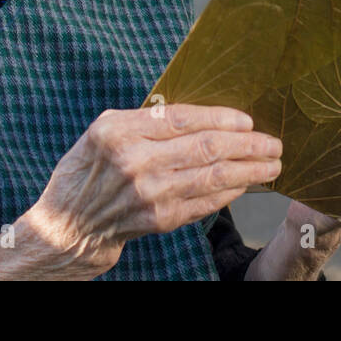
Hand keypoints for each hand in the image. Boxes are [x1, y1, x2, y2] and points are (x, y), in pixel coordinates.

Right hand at [8, 104, 282, 279]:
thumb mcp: (104, 131)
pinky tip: (246, 184)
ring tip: (271, 164)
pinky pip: (205, 202)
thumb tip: (202, 115)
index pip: (182, 119)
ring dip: (249, 170)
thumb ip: (146, 120)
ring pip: (212, 177)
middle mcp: (134, 161)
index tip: (247, 119)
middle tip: (273, 143)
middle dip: (247, 144)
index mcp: (119, 130)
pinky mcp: (159, 219)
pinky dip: (230, 192)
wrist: (67, 224)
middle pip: (205, 148)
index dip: (220, 117)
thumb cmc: (89, 169)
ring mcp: (148, 193)